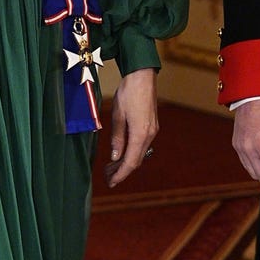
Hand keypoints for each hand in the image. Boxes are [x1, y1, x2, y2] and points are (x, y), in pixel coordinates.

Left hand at [104, 68, 157, 186]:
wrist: (142, 76)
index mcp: (140, 134)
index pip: (130, 162)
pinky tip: (121, 152)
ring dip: (126, 162)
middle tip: (107, 177)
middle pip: (136, 160)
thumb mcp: (117, 116)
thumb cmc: (128, 93)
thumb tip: (115, 156)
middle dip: (121, 171)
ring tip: (111, 167)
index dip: (120, 174)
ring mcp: (152, 130)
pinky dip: (131, 152)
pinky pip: (142, 145)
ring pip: (139, 153)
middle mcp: (149, 135)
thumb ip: (117, 138)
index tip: (111, 183)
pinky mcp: (151, 125)